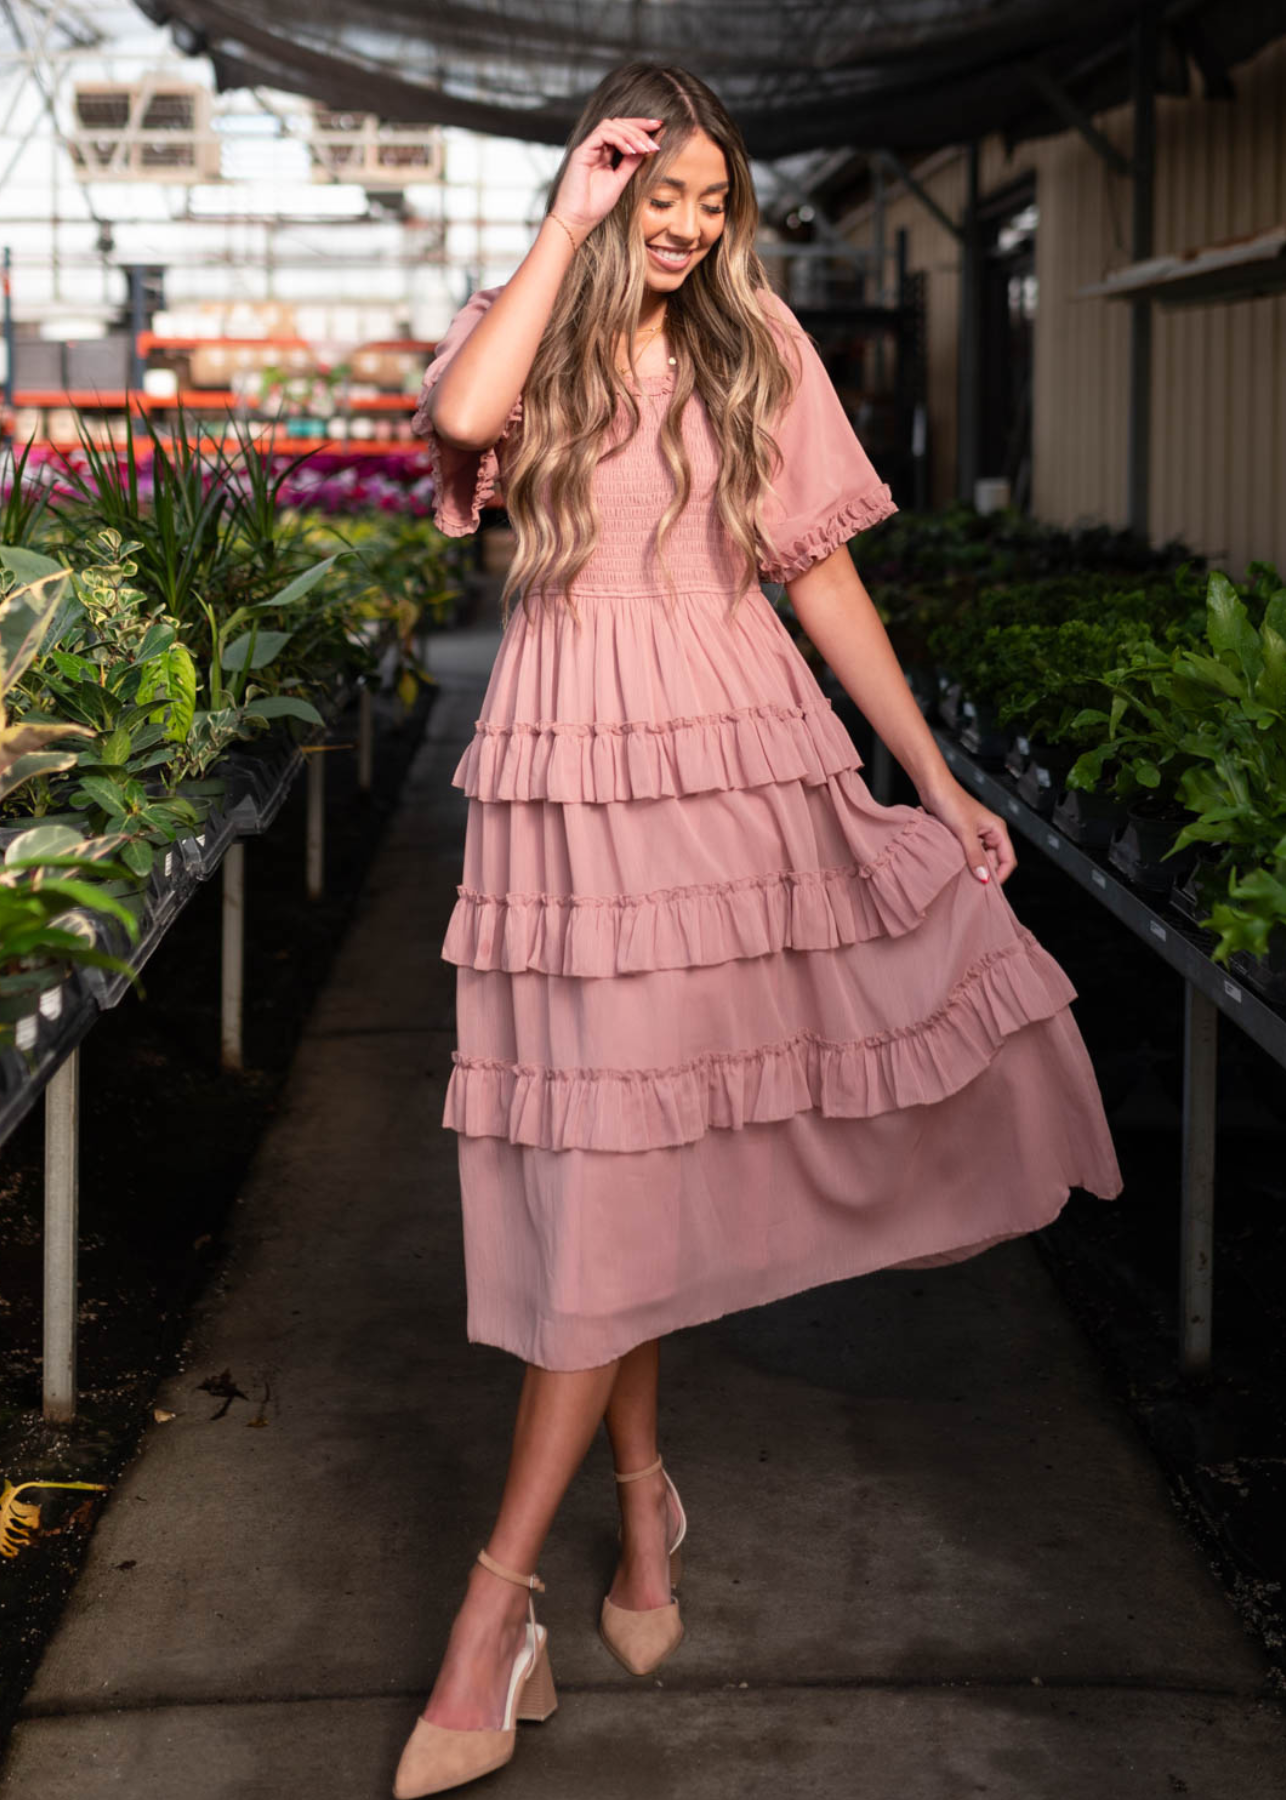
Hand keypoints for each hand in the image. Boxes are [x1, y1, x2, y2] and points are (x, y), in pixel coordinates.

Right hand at [552, 116, 664, 238]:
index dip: (640, 126)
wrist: (578, 220)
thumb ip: (631, 163)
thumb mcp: (620, 181)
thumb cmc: (594, 206)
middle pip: (618, 123)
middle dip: (639, 126)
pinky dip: (619, 139)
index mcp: (604, 154)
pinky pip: (602, 134)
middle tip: (655, 138)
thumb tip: (647, 148)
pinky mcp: (581, 151)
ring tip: (644, 148)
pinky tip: (630, 150)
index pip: (622, 131)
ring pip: (611, 125)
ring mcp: (588, 148)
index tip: (659, 127)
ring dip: (631, 134)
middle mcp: (596, 148)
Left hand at [917, 774, 1016, 885]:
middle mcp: (990, 833)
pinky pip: (968, 854)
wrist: (933, 788)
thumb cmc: (951, 801)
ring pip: (980, 858)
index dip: (1001, 875)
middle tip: (972, 883)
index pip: (1008, 859)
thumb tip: (984, 877)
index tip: (988, 887)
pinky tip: (954, 865)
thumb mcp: (965, 832)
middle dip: (985, 872)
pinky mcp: (963, 836)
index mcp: (997, 829)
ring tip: (961, 874)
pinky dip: (963, 861)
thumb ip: (975, 855)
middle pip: (994, 861)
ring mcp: (976, 835)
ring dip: (973, 866)